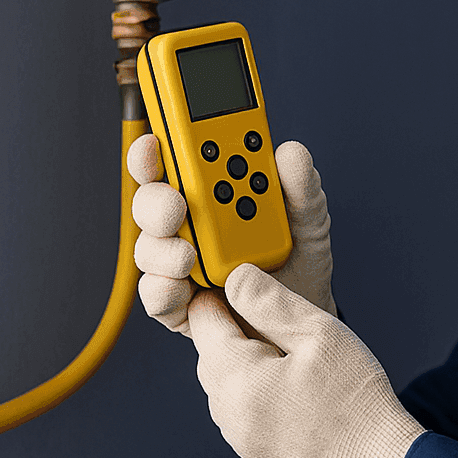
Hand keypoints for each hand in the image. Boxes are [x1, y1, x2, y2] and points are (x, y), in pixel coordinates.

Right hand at [128, 134, 337, 335]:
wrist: (306, 318)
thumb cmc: (300, 259)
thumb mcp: (309, 219)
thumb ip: (301, 187)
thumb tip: (290, 152)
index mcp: (215, 193)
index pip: (176, 162)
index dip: (159, 148)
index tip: (157, 140)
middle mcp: (189, 225)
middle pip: (151, 202)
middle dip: (155, 199)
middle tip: (176, 205)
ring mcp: (180, 265)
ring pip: (149, 248)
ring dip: (161, 248)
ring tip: (188, 256)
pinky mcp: (180, 305)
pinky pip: (157, 296)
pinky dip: (163, 290)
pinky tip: (180, 288)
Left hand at [189, 264, 424, 457]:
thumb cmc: (355, 396)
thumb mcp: (318, 333)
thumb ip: (270, 302)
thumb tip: (236, 277)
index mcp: (237, 377)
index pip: (203, 321)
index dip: (221, 296)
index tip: (243, 287)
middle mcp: (229, 415)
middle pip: (210, 357)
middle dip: (234, 333)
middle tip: (279, 322)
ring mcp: (243, 443)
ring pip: (226, 391)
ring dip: (247, 369)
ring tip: (292, 360)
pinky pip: (245, 419)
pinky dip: (260, 401)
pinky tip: (297, 395)